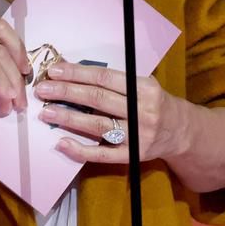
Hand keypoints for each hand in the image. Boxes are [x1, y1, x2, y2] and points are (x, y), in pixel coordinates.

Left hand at [32, 62, 190, 163]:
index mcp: (144, 88)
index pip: (105, 78)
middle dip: (67, 92)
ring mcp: (137, 135)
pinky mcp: (132, 156)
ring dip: (68, 118)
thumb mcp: (142, 84)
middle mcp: (142, 111)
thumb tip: (73, 71)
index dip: (78, 73)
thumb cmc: (155, 102)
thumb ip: (115, 80)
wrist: (182, 132)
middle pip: (98, 99)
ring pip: (97, 125)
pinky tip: (61, 143)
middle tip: (42, 89)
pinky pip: (103, 154)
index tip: (54, 70)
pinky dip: (80, 149)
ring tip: (46, 112)